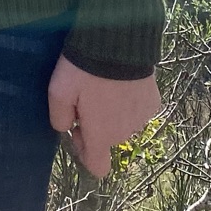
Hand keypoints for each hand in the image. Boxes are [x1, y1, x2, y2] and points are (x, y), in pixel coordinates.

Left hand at [47, 57, 160, 176]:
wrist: (118, 43)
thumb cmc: (84, 70)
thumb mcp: (57, 92)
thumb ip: (59, 118)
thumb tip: (67, 129)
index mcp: (101, 135)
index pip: (98, 167)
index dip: (85, 153)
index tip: (78, 129)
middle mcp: (124, 133)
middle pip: (108, 138)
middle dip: (96, 123)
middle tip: (86, 95)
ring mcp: (142, 118)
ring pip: (123, 122)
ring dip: (113, 111)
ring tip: (104, 84)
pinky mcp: (153, 102)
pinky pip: (137, 108)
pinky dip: (129, 99)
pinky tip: (122, 80)